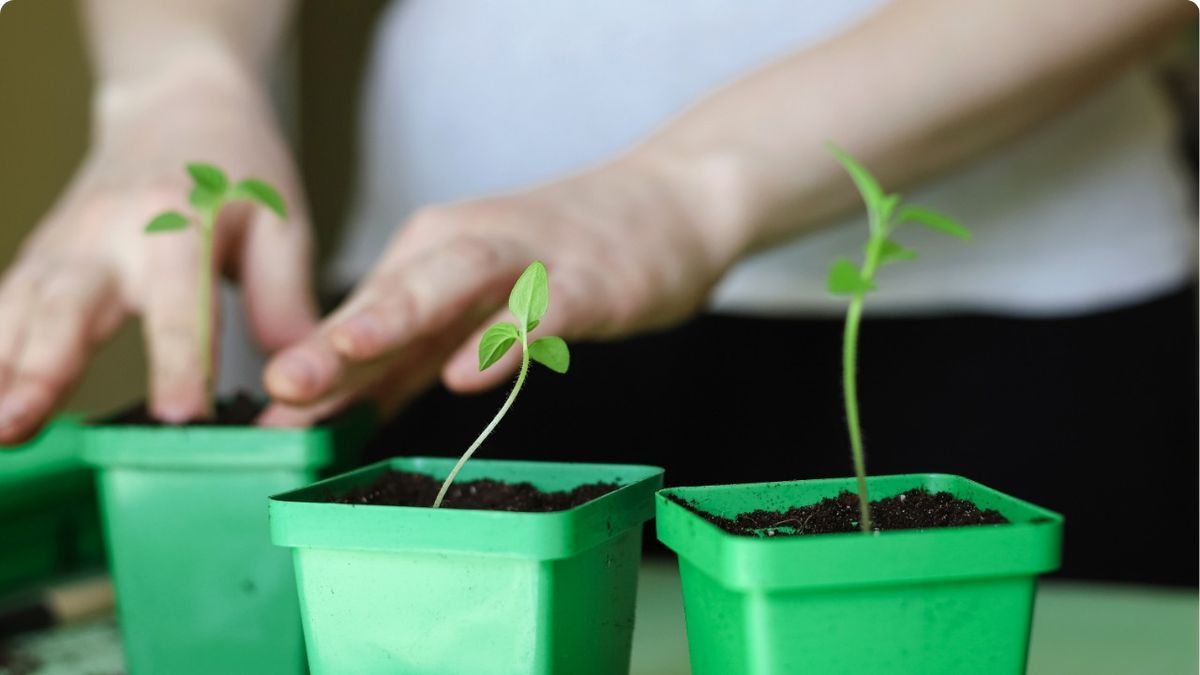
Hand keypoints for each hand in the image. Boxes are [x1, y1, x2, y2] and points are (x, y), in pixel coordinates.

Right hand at [0, 68, 315, 442]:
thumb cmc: (236, 168)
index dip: (179, 362)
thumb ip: (283, 298)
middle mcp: (109, 235)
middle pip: (70, 307)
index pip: (180, 305)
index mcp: (180, 223)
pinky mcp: (39, 260)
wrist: (176, 104)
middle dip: (44, 370)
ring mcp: (64, 247)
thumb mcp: (281, 219)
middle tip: (21, 425)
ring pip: (19, 311)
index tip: (179, 417)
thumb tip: (297, 375)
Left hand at [260, 154, 747, 424]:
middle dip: (334, 341)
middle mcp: (471, 247)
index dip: (313, 366)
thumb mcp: (471, 308)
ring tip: (349, 351)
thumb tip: (329, 412)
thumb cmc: (561, 260)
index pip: (362, 315)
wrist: (668, 204)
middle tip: (282, 387)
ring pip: (455, 282)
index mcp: (434, 255)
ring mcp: (532, 261)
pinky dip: (504, 338)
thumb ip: (408, 358)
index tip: (262, 422)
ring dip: (399, 315)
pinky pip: (543, 311)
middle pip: (394, 293)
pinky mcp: (589, 282)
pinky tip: (469, 371)